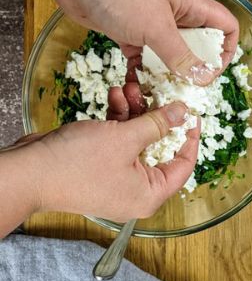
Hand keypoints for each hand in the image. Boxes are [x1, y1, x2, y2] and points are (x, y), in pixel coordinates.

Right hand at [0, 101, 199, 236]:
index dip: (190, 136)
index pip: (184, 165)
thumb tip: (183, 113)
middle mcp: (137, 188)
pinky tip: (115, 95)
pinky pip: (119, 140)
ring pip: (138, 139)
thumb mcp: (125, 138)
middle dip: (156, 115)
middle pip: (160, 148)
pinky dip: (118, 119)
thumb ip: (157, 124)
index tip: (193, 111)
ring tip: (130, 86)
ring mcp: (118, 177)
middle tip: (158, 90)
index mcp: (150, 194)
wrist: (29, 171)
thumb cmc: (78, 163)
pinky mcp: (101, 165)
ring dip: (135, 111)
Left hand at [51, 0, 238, 84]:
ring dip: (166, 73)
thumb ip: (180, 54)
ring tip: (159, 91)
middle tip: (184, 88)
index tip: (212, 72)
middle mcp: (174, 15)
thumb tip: (202, 77)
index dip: (226, 50)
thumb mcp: (156, 26)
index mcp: (190, 6)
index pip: (225, 26)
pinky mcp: (128, 32)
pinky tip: (136, 84)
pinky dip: (141, 71)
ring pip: (168, 54)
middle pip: (197, 45)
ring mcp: (150, 23)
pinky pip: (142, 57)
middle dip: (194, 68)